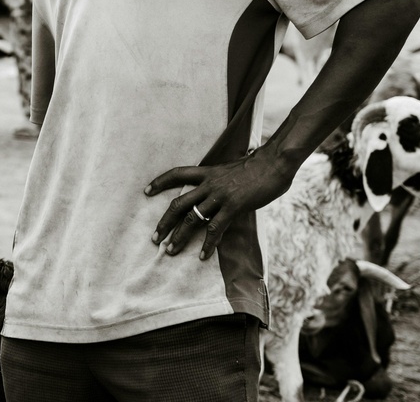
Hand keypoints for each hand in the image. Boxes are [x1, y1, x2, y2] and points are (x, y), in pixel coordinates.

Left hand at [144, 146, 297, 259]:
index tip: (146, 191)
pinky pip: (215, 228)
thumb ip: (220, 180)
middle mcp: (209, 183)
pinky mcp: (233, 206)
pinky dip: (208, 244)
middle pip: (178, 203)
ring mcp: (219, 195)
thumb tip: (216, 191)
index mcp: (207, 172)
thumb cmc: (257, 166)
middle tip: (154, 238)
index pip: (177, 174)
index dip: (160, 182)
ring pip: (192, 218)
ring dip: (179, 237)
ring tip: (170, 251)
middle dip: (164, 222)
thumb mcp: (231, 169)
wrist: (274, 163)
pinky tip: (202, 256)